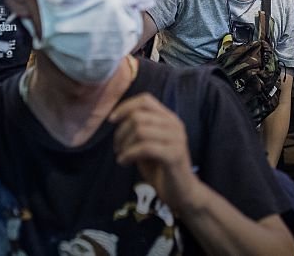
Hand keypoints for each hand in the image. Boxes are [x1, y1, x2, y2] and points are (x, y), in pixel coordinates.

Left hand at [111, 93, 200, 212]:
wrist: (182, 193)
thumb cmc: (161, 169)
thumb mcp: (147, 145)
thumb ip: (138, 130)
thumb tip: (116, 118)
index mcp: (169, 119)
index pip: (145, 100)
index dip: (125, 106)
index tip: (112, 120)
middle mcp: (175, 125)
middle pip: (138, 116)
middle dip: (121, 132)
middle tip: (117, 148)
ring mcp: (176, 139)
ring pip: (140, 130)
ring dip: (124, 144)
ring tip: (121, 156)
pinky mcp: (174, 155)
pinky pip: (144, 148)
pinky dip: (129, 154)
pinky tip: (124, 163)